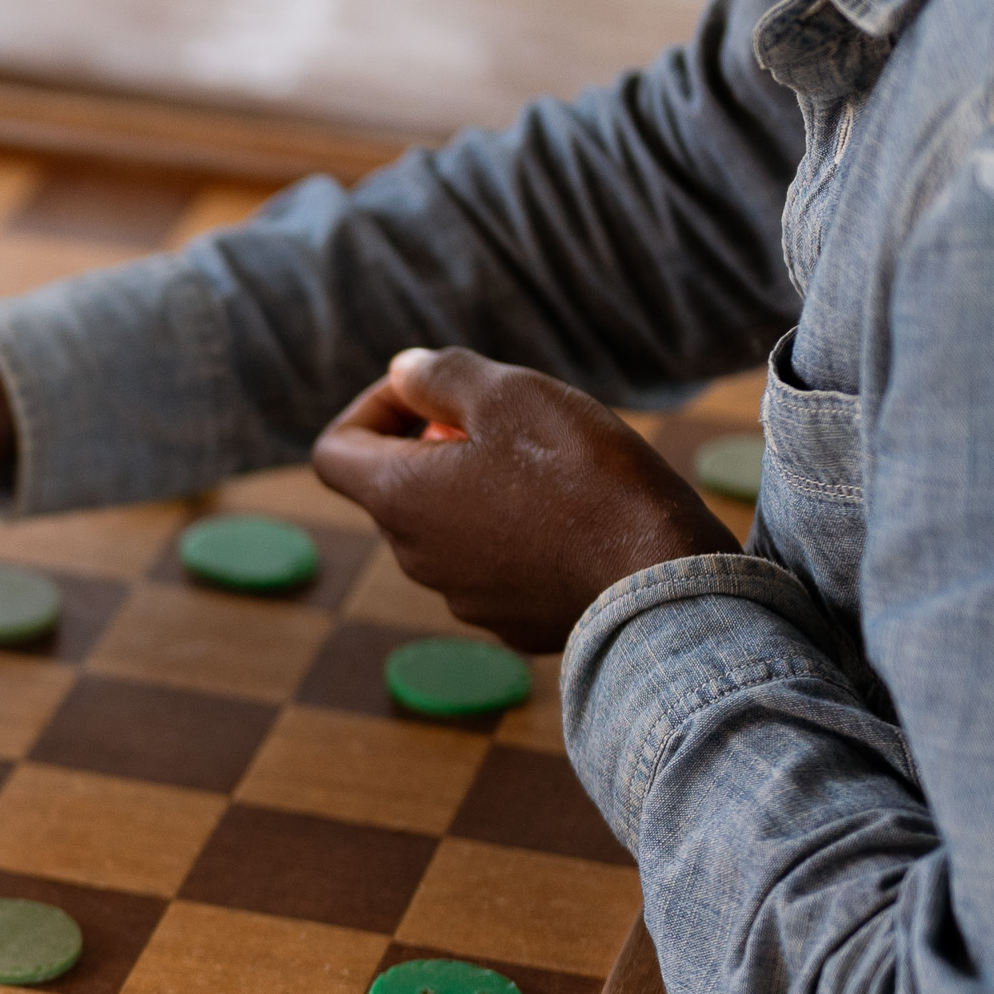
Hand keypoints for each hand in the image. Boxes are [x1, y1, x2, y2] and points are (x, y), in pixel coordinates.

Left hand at [309, 347, 734, 652]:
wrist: (660, 579)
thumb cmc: (584, 477)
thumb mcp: (512, 394)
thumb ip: (441, 376)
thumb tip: (403, 373)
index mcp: (399, 499)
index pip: (333, 451)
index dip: (371, 408)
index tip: (428, 395)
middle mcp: (414, 557)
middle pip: (395, 487)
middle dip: (435, 444)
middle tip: (507, 421)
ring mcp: (459, 596)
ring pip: (446, 526)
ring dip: (476, 488)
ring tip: (549, 468)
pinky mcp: (506, 620)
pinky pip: (491, 565)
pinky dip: (512, 534)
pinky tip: (571, 519)